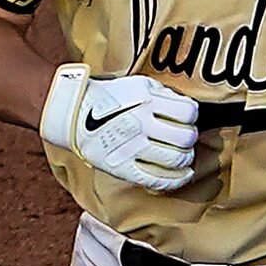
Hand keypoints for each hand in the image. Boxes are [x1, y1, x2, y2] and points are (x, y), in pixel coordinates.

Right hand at [40, 64, 197, 192]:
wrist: (73, 115)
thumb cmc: (110, 100)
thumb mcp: (139, 85)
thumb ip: (165, 95)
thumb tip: (189, 110)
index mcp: (146, 100)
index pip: (188, 112)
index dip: (191, 116)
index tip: (185, 119)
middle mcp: (141, 124)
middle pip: (185, 138)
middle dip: (189, 139)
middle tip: (183, 139)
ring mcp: (132, 148)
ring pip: (176, 160)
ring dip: (185, 159)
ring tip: (182, 156)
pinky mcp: (123, 168)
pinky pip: (158, 180)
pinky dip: (176, 181)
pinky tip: (183, 175)